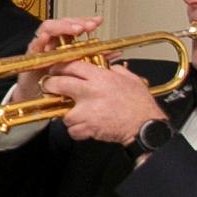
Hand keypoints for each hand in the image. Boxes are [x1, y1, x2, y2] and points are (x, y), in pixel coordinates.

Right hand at [8, 15, 101, 110]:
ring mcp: (41, 47)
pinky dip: (40, 39)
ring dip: (62, 27)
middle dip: (76, 22)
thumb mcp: (79, 70)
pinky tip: (46, 37)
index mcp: (64, 42)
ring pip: (48, 28)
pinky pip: (34, 45)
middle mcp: (52, 41)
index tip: (98, 21)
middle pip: (62, 23)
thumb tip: (117, 53)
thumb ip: (95, 60)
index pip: (74, 26)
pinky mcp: (31, 56)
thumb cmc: (58, 83)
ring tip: (75, 30)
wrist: (38, 96)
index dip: (85, 21)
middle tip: (88, 26)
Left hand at [46, 58, 166, 144]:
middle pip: (57, 84)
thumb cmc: (140, 104)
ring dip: (69, 115)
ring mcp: (86, 110)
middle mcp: (90, 92)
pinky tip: (87, 127)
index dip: (60, 66)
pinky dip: (77, 130)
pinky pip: (72, 130)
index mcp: (100, 78)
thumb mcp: (130, 79)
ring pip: (63, 112)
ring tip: (80, 115)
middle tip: (52, 88)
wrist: (146, 125)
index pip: (71, 65)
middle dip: (51, 86)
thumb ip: (116, 70)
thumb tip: (108, 66)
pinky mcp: (87, 127)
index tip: (56, 69)